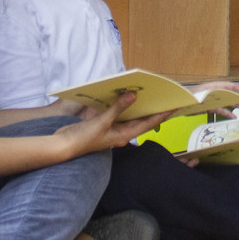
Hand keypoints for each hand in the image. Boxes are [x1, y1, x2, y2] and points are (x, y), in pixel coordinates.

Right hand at [54, 93, 171, 155]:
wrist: (64, 146)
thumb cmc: (84, 138)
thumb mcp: (102, 122)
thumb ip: (118, 108)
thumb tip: (133, 95)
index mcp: (124, 135)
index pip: (148, 123)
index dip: (162, 114)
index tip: (174, 105)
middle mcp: (122, 133)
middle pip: (142, 119)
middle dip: (153, 109)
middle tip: (164, 96)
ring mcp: (113, 129)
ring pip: (130, 116)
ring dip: (138, 106)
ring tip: (148, 93)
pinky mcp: (104, 125)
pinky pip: (118, 113)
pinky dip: (123, 105)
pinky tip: (125, 96)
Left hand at [190, 80, 238, 118]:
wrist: (179, 105)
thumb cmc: (186, 97)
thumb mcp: (196, 95)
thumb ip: (205, 96)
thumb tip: (212, 97)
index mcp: (209, 87)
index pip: (223, 85)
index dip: (232, 86)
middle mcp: (212, 93)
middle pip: (226, 94)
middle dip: (236, 98)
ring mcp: (211, 101)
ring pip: (225, 103)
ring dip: (234, 105)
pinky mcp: (209, 108)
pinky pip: (220, 110)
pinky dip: (227, 113)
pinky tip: (232, 116)